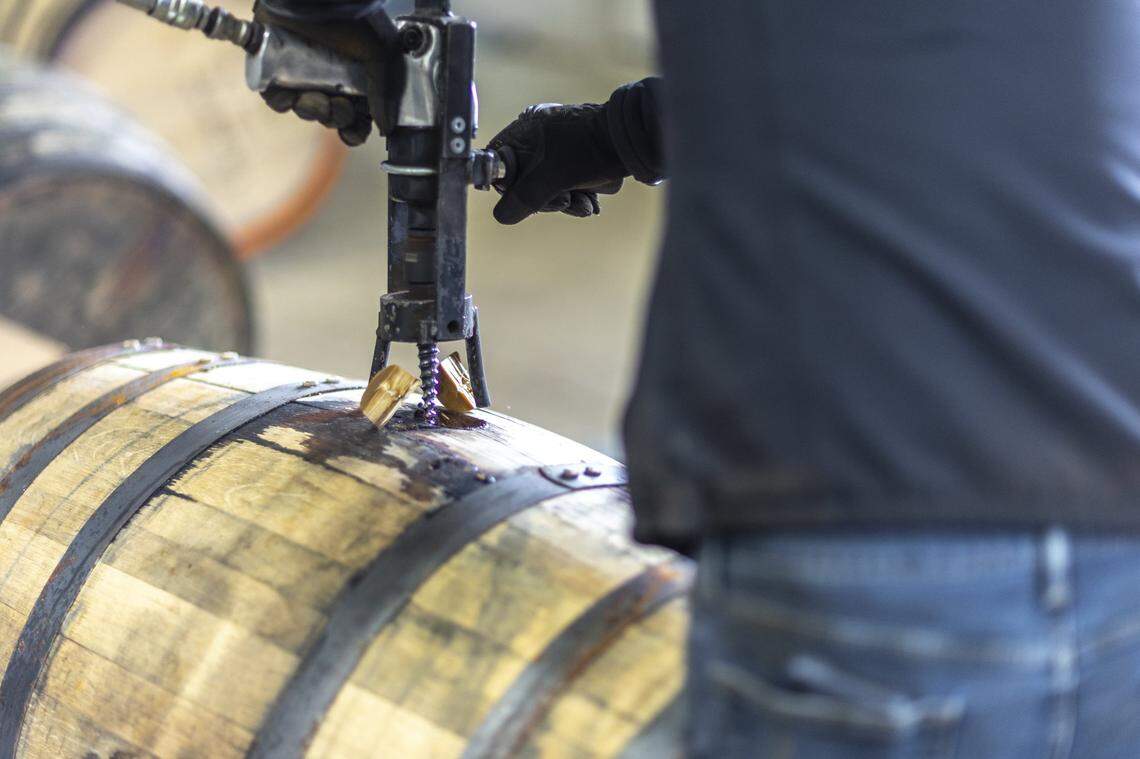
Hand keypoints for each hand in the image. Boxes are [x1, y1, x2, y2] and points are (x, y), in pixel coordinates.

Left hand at [252, 1, 403, 145]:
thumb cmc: (354, 15)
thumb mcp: (380, 54)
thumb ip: (383, 92)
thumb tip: (387, 126)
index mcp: (354, 75)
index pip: (354, 115)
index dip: (354, 129)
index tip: (353, 132)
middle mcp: (328, 74)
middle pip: (329, 115)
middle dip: (335, 118)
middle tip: (338, 106)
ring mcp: (300, 70)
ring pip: (303, 108)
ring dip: (312, 112)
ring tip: (316, 100)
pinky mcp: (273, 63)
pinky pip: (274, 95)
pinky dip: (282, 101)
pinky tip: (293, 95)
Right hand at [487, 103, 628, 224]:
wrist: (632, 142)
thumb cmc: (588, 152)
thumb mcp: (549, 179)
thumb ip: (522, 199)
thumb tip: (502, 215)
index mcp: (523, 132)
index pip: (497, 164)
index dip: (508, 188)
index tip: (527, 199)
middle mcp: (536, 137)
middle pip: (524, 182)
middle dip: (546, 200)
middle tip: (564, 200)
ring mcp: (557, 148)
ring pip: (548, 189)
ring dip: (567, 202)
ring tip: (583, 202)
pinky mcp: (576, 160)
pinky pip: (567, 186)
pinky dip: (578, 196)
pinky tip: (590, 199)